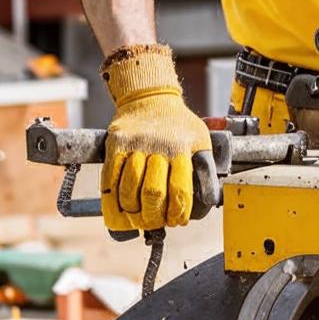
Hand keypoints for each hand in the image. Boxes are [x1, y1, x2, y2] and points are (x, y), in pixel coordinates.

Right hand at [100, 44, 211, 230]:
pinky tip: (118, 211)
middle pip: (152, 193)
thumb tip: (208, 200)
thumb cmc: (178, 124)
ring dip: (132, 211)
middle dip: (153, 216)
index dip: (177, 212)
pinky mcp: (115, 144)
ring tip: (137, 217)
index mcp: (182, 148)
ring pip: (128, 190)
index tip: (176, 220)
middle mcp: (159, 146)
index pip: (180, 189)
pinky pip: (110, 178)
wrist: (150, 97)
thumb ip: (204, 167)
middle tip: (154, 222)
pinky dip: (112, 201)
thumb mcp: (200, 140)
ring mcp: (135, 145)